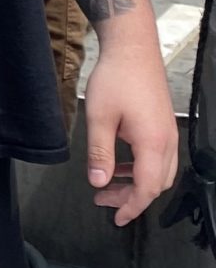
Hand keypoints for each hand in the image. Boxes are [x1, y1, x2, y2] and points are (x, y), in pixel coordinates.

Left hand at [82, 9, 178, 225]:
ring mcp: (168, 133)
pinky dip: (141, 168)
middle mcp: (167, 141)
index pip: (147, 189)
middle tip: (103, 200)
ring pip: (160, 172)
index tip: (115, 219)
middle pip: (156, 184)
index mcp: (153, 143)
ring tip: (108, 185)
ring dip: (136, 183)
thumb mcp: (99, 118)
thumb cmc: (116, 79)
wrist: (133, 48)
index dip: (131, 207)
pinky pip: (158, 157)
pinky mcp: (163, 125)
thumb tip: (99, 183)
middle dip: (131, 198)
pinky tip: (119, 164)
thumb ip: (100, 154)